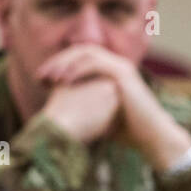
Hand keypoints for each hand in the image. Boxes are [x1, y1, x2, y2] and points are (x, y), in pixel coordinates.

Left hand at [36, 46, 190, 168]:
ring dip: (64, 64)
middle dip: (57, 62)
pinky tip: (62, 81)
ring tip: (48, 78)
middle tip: (39, 77)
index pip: (78, 59)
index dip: (58, 67)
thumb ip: (82, 108)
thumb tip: (58, 114)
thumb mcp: (98, 115)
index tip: (40, 81)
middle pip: (80, 52)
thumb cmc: (125, 131)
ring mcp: (120, 67)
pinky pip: (95, 63)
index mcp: (109, 72)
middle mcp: (115, 65)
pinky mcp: (123, 73)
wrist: (151, 138)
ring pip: (85, 54)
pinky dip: (77, 69)